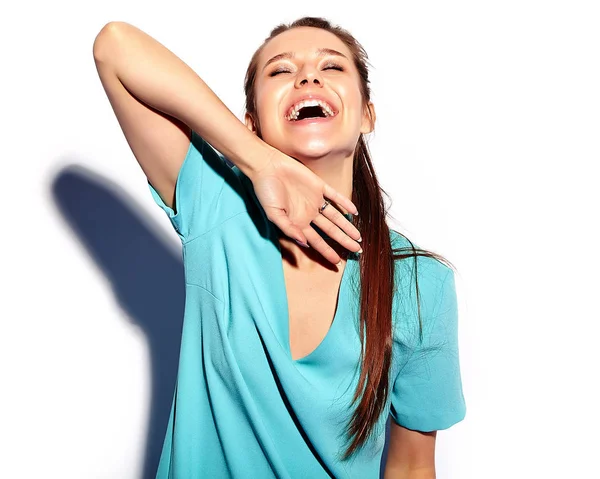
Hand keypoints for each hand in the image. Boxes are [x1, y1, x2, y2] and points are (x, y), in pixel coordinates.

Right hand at [248, 150, 361, 264]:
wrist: (267, 166)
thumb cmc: (265, 191)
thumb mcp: (273, 214)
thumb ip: (289, 229)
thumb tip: (304, 243)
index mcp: (298, 222)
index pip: (316, 241)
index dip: (327, 251)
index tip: (337, 262)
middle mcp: (308, 213)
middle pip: (330, 231)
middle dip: (343, 241)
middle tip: (357, 250)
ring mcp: (315, 200)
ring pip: (336, 216)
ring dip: (347, 226)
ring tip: (358, 237)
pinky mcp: (318, 185)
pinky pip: (335, 196)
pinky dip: (345, 203)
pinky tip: (355, 212)